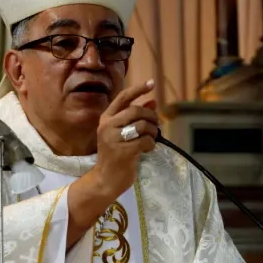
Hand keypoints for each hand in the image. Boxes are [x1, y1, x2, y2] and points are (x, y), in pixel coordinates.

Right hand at [66, 80, 157, 248]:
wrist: (106, 179)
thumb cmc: (116, 155)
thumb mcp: (124, 133)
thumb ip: (136, 117)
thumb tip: (153, 102)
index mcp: (106, 119)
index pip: (123, 97)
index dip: (138, 89)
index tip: (152, 83)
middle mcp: (107, 126)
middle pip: (135, 110)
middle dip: (150, 116)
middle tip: (156, 124)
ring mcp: (113, 139)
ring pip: (142, 125)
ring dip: (153, 131)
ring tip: (152, 138)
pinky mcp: (122, 152)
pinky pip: (145, 141)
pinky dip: (151, 144)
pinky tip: (148, 149)